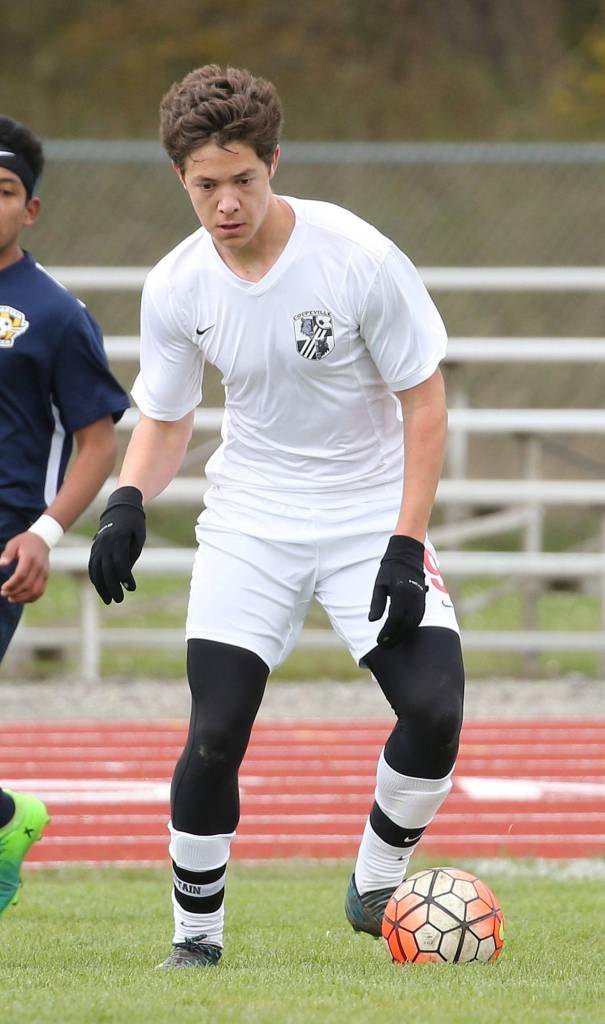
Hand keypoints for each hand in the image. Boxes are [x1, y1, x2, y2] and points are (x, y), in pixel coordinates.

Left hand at [0, 532, 49, 603]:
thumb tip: (2, 564)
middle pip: (28, 585)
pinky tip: (21, 598)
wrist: (42, 540)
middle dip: (14, 592)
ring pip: (35, 591)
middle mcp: (39, 567)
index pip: (21, 575)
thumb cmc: (24, 542)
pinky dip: (31, 598)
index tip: (2, 588)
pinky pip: (40, 591)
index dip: (11, 584)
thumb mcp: (14, 543)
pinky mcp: (46, 577)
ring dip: (23, 598)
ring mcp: (44, 573)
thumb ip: (7, 553)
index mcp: (30, 558)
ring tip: (11, 598)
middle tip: (3, 593)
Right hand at [88, 486, 145, 603]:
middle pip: (106, 570)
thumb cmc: (134, 523)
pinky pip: (92, 565)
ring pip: (95, 569)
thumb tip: (124, 576)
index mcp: (118, 539)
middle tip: (118, 600)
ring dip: (101, 586)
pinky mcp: (94, 547)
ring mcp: (97, 545)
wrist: (120, 507)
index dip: (125, 578)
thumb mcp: (138, 537)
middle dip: (112, 587)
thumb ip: (131, 555)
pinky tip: (100, 588)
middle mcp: (105, 543)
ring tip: (108, 599)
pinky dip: (95, 578)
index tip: (132, 588)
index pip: (120, 564)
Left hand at [369, 535, 427, 647]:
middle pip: (405, 624)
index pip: (394, 619)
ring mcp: (420, 599)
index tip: (380, 641)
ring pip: (414, 623)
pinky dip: (412, 627)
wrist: (407, 555)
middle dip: (395, 637)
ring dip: (404, 635)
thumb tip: (372, 621)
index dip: (387, 633)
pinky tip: (405, 632)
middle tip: (386, 646)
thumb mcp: (379, 584)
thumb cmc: (390, 569)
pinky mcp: (424, 599)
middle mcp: (412, 598)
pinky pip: (419, 618)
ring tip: (394, 642)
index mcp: (400, 594)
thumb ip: (377, 603)